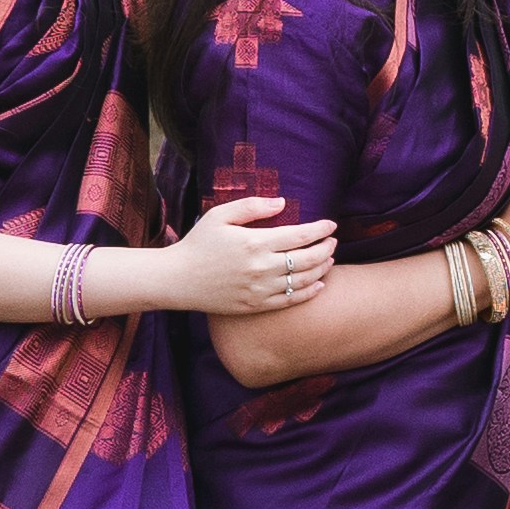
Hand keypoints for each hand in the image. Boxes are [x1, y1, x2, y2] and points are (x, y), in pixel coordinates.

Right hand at [175, 191, 340, 318]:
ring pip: (302, 280)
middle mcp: (260, 267)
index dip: (321, 230)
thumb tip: (282, 202)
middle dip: (327, 249)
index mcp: (254, 242)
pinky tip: (318, 284)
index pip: (300, 235)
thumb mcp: (220, 216)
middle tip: (334, 242)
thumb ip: (252, 206)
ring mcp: (258, 289)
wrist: (176, 280)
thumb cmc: (198, 244)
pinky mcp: (254, 305)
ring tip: (329, 260)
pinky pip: (289, 300)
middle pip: (307, 259)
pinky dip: (309, 292)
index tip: (331, 225)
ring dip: (322, 269)